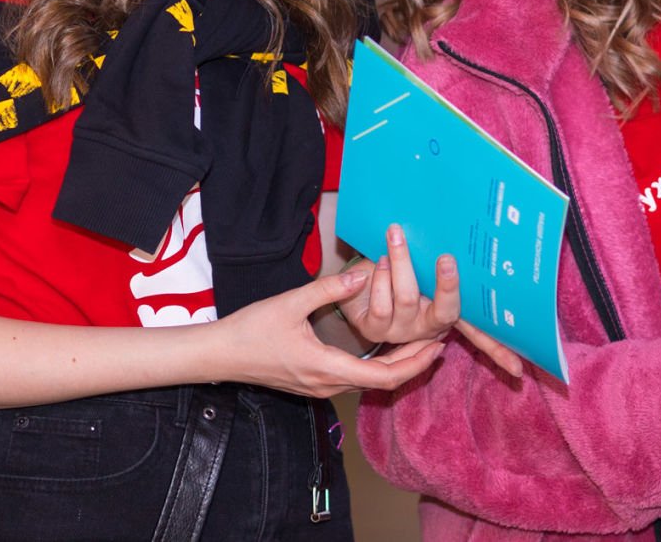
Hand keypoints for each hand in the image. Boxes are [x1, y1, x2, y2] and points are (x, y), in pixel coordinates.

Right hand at [214, 266, 445, 397]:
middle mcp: (328, 384)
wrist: (220, 356)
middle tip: (440, 344)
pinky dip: (377, 366)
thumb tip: (363, 274)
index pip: (384, 376)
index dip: (415, 363)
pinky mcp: (314, 383)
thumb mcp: (290, 303)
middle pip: (382, 382)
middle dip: (414, 363)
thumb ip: (327, 289)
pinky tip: (384, 348)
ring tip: (419, 342)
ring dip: (396, 365)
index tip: (438, 347)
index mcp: (326, 367)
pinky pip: (355, 379)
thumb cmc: (251, 330)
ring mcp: (320, 387)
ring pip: (369, 382)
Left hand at [337, 225, 526, 377]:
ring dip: (402, 261)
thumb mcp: (422, 263)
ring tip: (396, 235)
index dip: (500, 353)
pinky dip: (380, 277)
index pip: (480, 335)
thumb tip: (472, 233)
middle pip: (446, 311)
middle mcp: (428, 326)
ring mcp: (401, 330)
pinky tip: (379, 260)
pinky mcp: (374, 329)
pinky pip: (381, 305)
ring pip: (408, 298)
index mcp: (445, 312)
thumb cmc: (396, 266)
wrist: (354, 279)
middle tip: (447, 258)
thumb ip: (444, 261)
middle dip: (447, 285)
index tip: (518, 368)